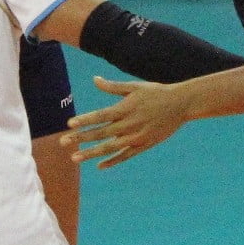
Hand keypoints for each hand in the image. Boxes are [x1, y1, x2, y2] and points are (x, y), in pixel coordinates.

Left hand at [65, 76, 193, 166]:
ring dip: (91, 153)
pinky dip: (113, 161)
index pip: (100, 115)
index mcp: (125, 108)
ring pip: (110, 147)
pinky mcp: (144, 145)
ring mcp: (136, 136)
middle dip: (80, 138)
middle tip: (62, 142)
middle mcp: (129, 124)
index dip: (84, 120)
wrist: (181, 104)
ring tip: (75, 157)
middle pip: (100, 133)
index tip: (69, 124)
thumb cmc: (156, 92)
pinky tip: (100, 165)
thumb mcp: (135, 87)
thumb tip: (95, 80)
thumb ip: (113, 87)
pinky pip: (125, 155)